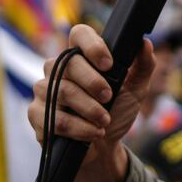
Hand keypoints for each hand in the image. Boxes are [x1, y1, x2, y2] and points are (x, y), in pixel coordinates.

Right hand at [27, 25, 155, 181]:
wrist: (106, 147)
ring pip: (61, 91)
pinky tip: (93, 133)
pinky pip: (53, 118)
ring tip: (104, 121)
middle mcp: (58, 69)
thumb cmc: (117, 112)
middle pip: (68, 63)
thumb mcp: (136, 90)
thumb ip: (143, 66)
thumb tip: (144, 43)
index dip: (92, 45)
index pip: (79, 34)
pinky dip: (78, 128)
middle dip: (93, 82)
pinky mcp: (37, 115)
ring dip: (88, 109)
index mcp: (82, 57)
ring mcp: (44, 91)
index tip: (109, 64)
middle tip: (109, 97)